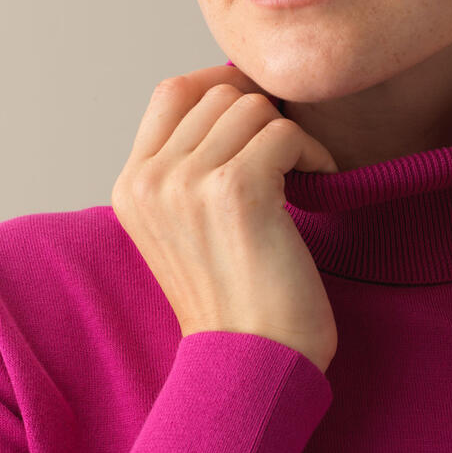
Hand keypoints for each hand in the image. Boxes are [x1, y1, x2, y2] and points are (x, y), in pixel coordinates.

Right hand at [111, 64, 340, 373]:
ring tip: (299, 178)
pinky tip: (320, 184)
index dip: (225, 89)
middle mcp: (149, 180)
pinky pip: (285, 132)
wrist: (252, 364)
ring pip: (253, 108)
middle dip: (264, 119)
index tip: (262, 123)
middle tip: (287, 161)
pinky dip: (314, 154)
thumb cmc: (236, 300)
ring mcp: (186, 183)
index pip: (172, 91)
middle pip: (218, 93)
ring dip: (290, 137)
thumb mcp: (186, 228)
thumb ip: (188, 168)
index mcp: (131, 186)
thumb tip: (234, 96)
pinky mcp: (233, 190)